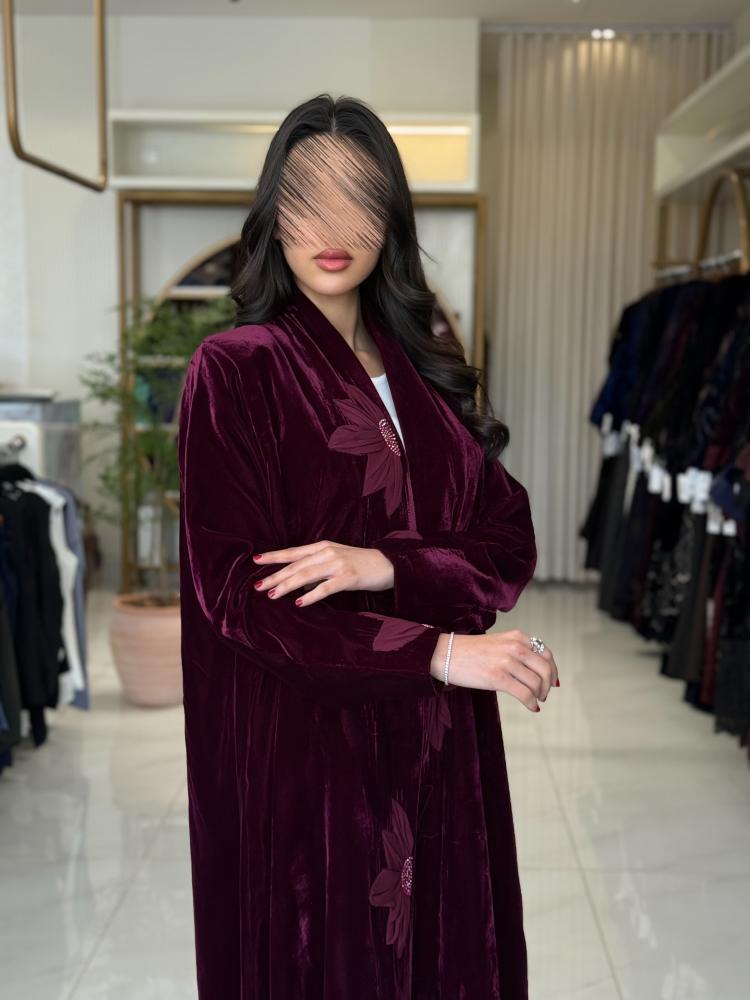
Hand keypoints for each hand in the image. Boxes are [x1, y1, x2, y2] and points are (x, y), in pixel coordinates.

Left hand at [253, 541, 394, 606]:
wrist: (389, 564)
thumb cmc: (361, 563)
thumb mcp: (336, 560)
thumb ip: (317, 567)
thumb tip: (299, 585)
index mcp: (323, 547)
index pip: (293, 552)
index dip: (274, 556)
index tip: (256, 560)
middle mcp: (328, 553)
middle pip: (296, 565)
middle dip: (275, 576)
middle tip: (257, 586)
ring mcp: (338, 564)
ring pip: (306, 575)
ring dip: (287, 586)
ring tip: (272, 595)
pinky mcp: (348, 578)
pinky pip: (326, 588)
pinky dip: (311, 596)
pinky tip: (299, 603)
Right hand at [430, 629, 558, 711]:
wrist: (446, 654)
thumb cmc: (471, 651)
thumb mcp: (499, 642)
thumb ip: (517, 650)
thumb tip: (538, 670)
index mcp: (517, 637)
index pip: (546, 653)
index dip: (553, 670)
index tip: (552, 681)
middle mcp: (515, 647)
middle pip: (545, 669)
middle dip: (548, 685)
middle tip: (544, 694)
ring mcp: (506, 661)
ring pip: (536, 683)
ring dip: (539, 695)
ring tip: (536, 701)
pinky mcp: (497, 677)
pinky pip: (524, 694)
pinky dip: (531, 703)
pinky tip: (531, 707)